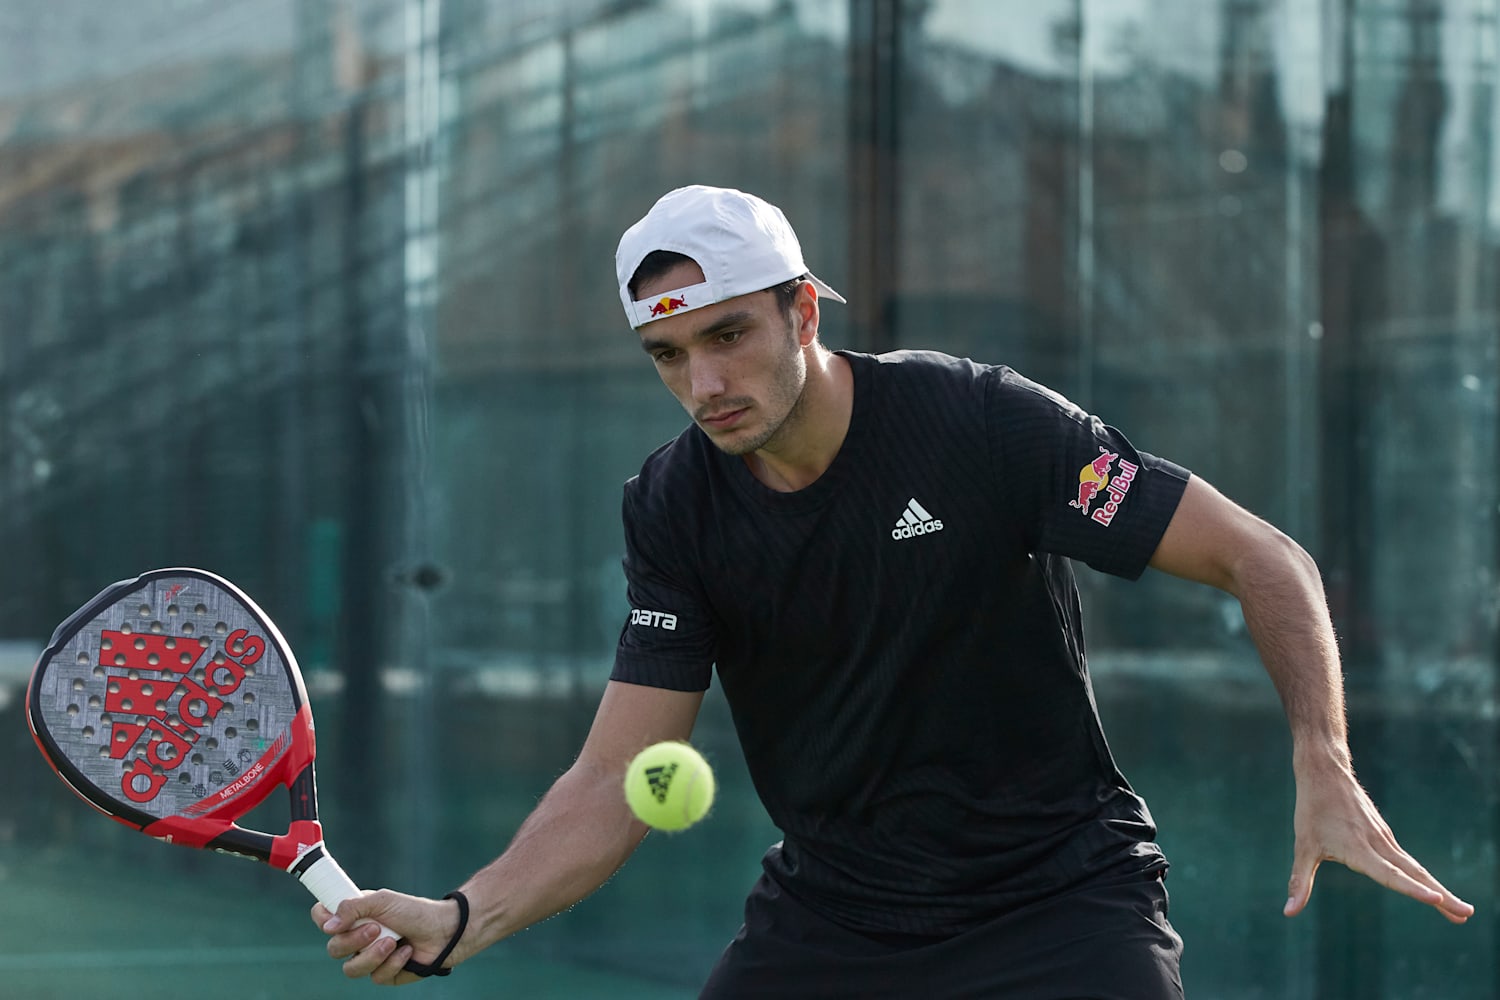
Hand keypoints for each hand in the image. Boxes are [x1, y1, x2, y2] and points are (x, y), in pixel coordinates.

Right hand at [311, 890, 465, 984]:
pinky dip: (393, 963)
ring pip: (351, 968)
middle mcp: (358, 938)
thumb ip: (353, 908)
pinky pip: (376, 976)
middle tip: (376, 928)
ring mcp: (370, 957)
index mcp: (355, 916)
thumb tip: (328, 926)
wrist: (444, 930)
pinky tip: (407, 952)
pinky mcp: (384, 974)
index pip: (324, 919)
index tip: (331, 919)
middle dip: (353, 940)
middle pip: (334, 949)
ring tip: (393, 941)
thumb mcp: (382, 901)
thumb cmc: (414, 911)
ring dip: (373, 954)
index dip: (322, 920)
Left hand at [1283, 756, 1473, 923]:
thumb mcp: (1302, 847)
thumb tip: (1289, 912)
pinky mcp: (1384, 834)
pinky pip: (1406, 859)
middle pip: (1414, 874)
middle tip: (1466, 915)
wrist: (1325, 771)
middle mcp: (1377, 844)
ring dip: (1437, 888)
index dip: (1411, 889)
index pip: (1389, 875)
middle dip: (1441, 896)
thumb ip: (1300, 881)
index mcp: (1359, 848)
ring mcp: (1384, 838)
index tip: (1435, 900)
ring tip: (1460, 910)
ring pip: (1414, 867)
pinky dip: (1422, 876)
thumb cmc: (1312, 810)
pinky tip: (1431, 888)